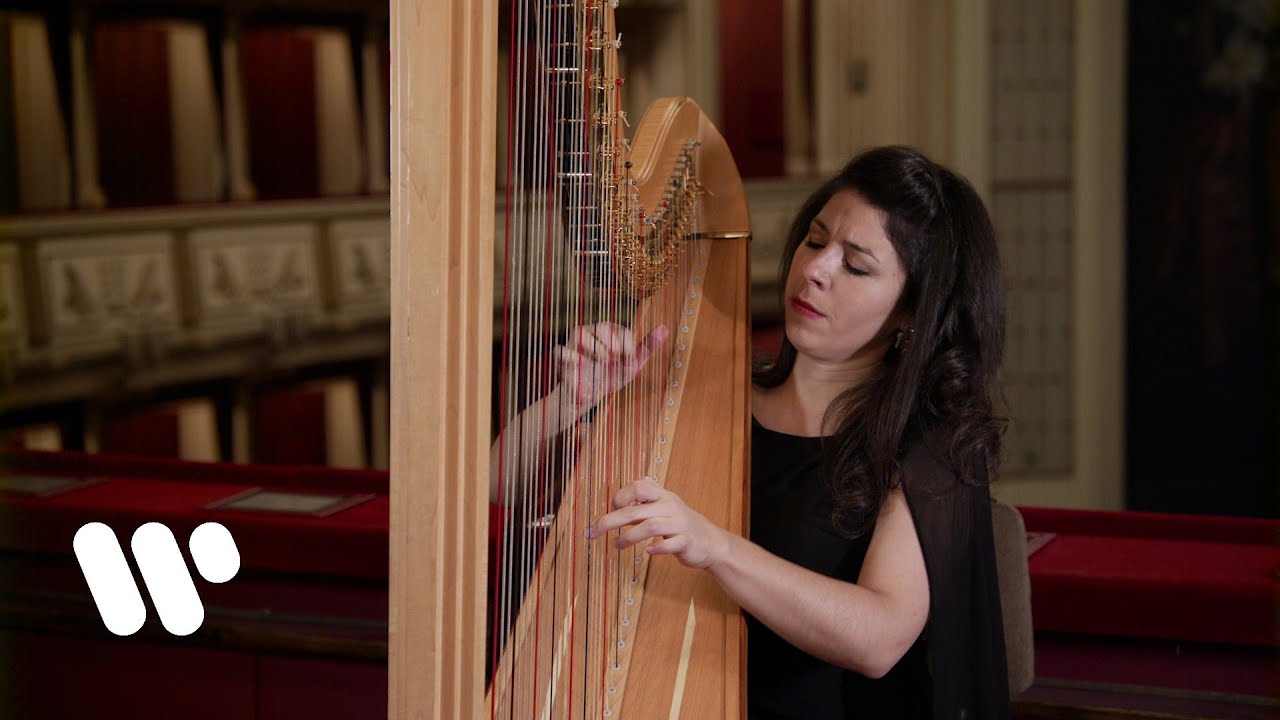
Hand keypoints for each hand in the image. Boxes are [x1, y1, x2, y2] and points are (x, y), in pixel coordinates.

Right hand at [554, 323, 668, 414]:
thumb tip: (666, 328)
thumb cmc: (611, 375)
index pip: (622, 330)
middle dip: (613, 344)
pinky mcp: (563, 357)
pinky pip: (561, 350)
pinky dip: (569, 355)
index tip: (628, 360)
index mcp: (609, 332)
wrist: (590, 396)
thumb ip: (648, 346)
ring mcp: (575, 343)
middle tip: (616, 360)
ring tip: (602, 362)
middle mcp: (591, 332)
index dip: (628, 345)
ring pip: (581, 332)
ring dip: (595, 348)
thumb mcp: (632, 364)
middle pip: (602, 327)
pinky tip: (578, 362)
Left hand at [588, 477, 728, 569]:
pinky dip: (657, 548)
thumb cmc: (681, 525)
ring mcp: (679, 524)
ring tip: (616, 545)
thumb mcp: (666, 506)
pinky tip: (648, 551)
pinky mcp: (686, 542)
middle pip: (636, 510)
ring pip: (650, 526)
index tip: (612, 509)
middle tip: (594, 531)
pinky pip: (670, 544)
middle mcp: (670, 506)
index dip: (620, 497)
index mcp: (663, 496)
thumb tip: (632, 487)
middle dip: (611, 520)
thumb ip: (647, 499)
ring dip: (629, 536)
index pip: (638, 487)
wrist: (711, 542)